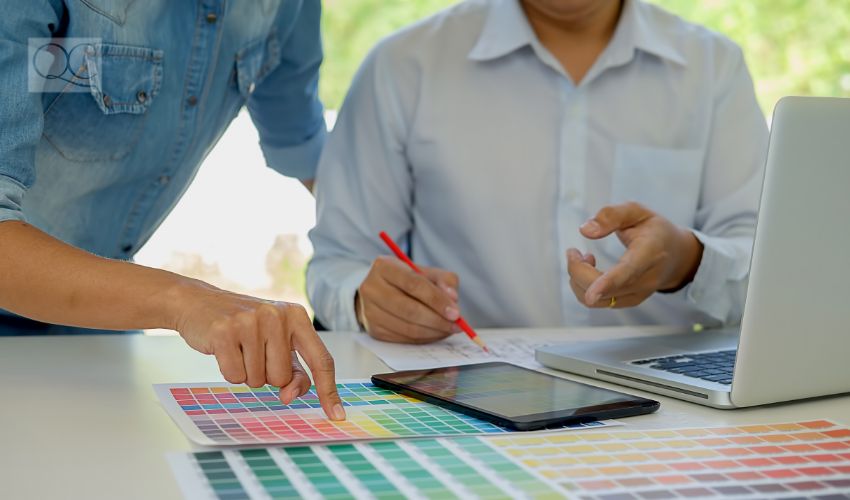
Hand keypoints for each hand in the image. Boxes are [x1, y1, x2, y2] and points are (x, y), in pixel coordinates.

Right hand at [173, 280, 344, 419]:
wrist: (198, 302)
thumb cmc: (242, 324)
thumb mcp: (276, 340)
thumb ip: (294, 369)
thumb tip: (291, 395)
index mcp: (297, 316)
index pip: (321, 359)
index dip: (329, 390)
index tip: (337, 414)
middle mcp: (277, 316)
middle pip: (282, 378)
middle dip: (265, 374)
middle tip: (252, 350)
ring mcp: (251, 322)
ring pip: (258, 380)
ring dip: (246, 372)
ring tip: (238, 347)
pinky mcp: (225, 332)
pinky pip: (234, 376)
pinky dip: (229, 371)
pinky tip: (224, 349)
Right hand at [356, 256, 460, 343]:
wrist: (383, 292)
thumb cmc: (408, 280)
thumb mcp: (427, 272)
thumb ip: (444, 280)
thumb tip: (452, 298)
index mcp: (384, 267)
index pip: (413, 284)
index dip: (436, 300)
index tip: (456, 313)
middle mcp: (371, 288)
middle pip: (409, 309)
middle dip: (437, 320)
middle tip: (456, 325)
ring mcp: (370, 311)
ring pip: (407, 327)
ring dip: (433, 332)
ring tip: (449, 329)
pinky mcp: (374, 330)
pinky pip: (404, 338)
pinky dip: (424, 338)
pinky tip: (435, 333)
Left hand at [566, 202, 702, 308]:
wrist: (677, 255)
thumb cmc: (655, 230)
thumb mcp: (637, 211)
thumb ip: (611, 215)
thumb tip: (585, 230)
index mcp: (650, 252)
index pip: (628, 271)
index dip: (608, 283)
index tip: (591, 293)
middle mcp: (646, 279)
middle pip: (604, 289)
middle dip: (578, 271)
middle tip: (573, 251)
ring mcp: (638, 294)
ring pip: (598, 300)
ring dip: (579, 280)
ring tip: (584, 258)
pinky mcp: (629, 301)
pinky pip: (599, 303)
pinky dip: (585, 288)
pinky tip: (590, 269)